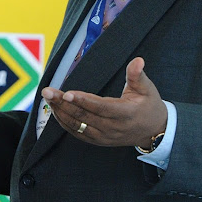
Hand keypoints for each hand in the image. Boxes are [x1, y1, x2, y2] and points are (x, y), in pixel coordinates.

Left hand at [41, 57, 167, 146]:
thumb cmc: (149, 106)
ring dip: (61, 112)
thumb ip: (137, 75)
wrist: (153, 131)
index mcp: (125, 113)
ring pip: (78, 126)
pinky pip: (78, 134)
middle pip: (84, 116)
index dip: (83, 101)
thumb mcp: (147, 89)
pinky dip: (65, 123)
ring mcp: (104, 136)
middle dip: (63, 103)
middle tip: (48, 91)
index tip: (67, 92)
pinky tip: (55, 112)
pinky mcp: (98, 141)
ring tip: (48, 98)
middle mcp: (113, 128)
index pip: (100, 107)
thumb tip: (138, 61)